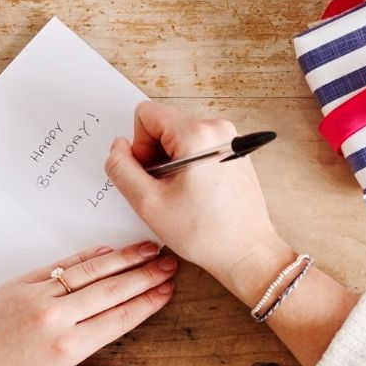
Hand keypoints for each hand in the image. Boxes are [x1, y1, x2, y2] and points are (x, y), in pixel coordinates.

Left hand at [0, 240, 175, 365]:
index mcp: (67, 347)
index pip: (120, 317)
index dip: (148, 301)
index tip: (169, 289)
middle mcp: (56, 315)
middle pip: (112, 288)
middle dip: (145, 274)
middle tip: (170, 262)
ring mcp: (37, 294)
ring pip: (90, 271)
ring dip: (123, 258)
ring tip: (148, 249)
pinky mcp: (19, 283)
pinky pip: (62, 265)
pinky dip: (88, 257)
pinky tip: (108, 251)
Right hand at [104, 103, 291, 304]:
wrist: (248, 251)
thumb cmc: (207, 233)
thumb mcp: (148, 203)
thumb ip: (121, 169)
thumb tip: (117, 148)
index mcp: (197, 134)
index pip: (146, 114)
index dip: (139, 145)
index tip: (151, 174)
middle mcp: (217, 128)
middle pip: (164, 124)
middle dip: (155, 154)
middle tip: (165, 188)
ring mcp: (230, 138)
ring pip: (180, 136)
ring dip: (171, 162)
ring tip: (182, 193)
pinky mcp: (234, 150)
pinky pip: (198, 146)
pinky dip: (189, 165)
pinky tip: (196, 192)